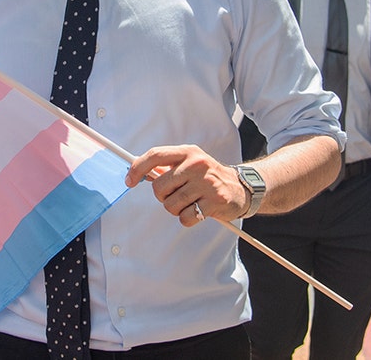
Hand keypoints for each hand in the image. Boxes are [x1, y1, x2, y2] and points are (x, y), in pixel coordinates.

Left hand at [125, 145, 246, 225]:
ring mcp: (206, 183)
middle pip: (159, 187)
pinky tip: (199, 210)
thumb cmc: (208, 177)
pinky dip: (188, 218)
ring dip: (176, 209)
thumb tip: (137, 172)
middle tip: (176, 194)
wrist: (241, 188)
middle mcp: (197, 164)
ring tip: (191, 202)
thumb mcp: (190, 163)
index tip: (129, 181)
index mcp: (188, 152)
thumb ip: (167, 167)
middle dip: (163, 196)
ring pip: (170, 205)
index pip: (155, 155)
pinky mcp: (214, 201)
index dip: (137, 168)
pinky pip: (185, 217)